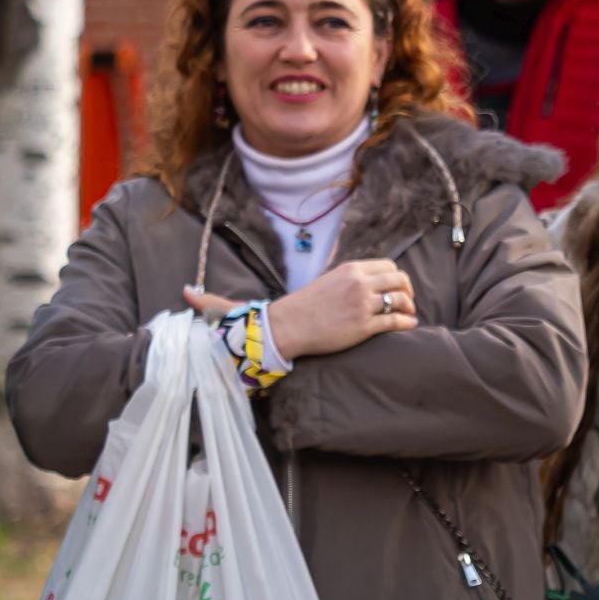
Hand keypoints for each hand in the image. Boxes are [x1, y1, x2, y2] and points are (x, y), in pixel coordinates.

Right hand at [183, 259, 415, 358]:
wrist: (281, 334)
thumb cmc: (290, 314)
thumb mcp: (304, 290)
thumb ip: (294, 285)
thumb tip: (188, 294)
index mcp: (348, 270)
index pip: (389, 265)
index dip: (398, 278)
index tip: (397, 289)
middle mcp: (358, 282)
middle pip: (401, 279)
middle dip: (409, 291)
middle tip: (407, 304)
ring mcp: (363, 303)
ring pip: (402, 299)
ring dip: (410, 308)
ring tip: (408, 316)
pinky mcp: (365, 325)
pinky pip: (396, 320)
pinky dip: (406, 323)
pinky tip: (407, 328)